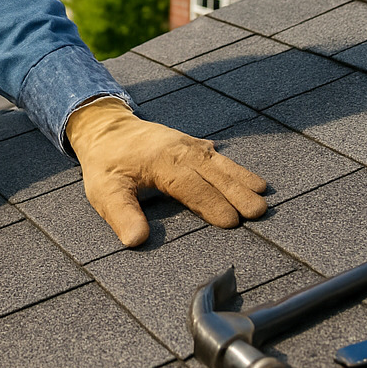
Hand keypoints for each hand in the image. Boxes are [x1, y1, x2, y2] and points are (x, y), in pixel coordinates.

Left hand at [67, 97, 266, 243]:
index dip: (211, 203)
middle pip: (213, 172)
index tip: (231, 222)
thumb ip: (121, 214)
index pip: (190, 185)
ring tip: (262, 195)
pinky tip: (251, 180)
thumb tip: (136, 240)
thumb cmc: (106, 162)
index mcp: (160, 161)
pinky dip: (235, 168)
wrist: (106, 127)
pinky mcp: (192, 144)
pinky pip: (217, 156)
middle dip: (237, 191)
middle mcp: (179, 149)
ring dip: (242, 178)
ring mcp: (188, 144)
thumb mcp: (104, 190)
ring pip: (220, 163)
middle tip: (259, 212)